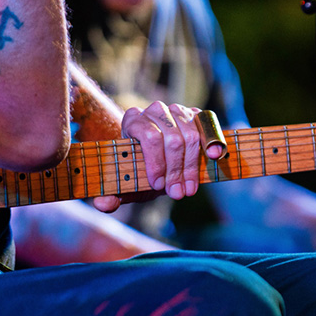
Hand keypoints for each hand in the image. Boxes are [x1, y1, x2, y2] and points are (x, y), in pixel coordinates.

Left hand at [91, 102, 223, 212]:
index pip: (149, 135)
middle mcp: (154, 111)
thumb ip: (113, 194)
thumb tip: (102, 204)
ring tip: (188, 188)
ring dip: (191, 166)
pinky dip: (212, 142)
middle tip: (176, 194)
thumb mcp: (125, 185)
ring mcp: (177, 111)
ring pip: (190, 135)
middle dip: (176, 170)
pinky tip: (214, 158)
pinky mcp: (195, 116)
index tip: (158, 185)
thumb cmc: (138, 171)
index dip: (156, 162)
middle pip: (172, 138)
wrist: (157, 162)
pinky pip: (207, 127)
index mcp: (133, 120)